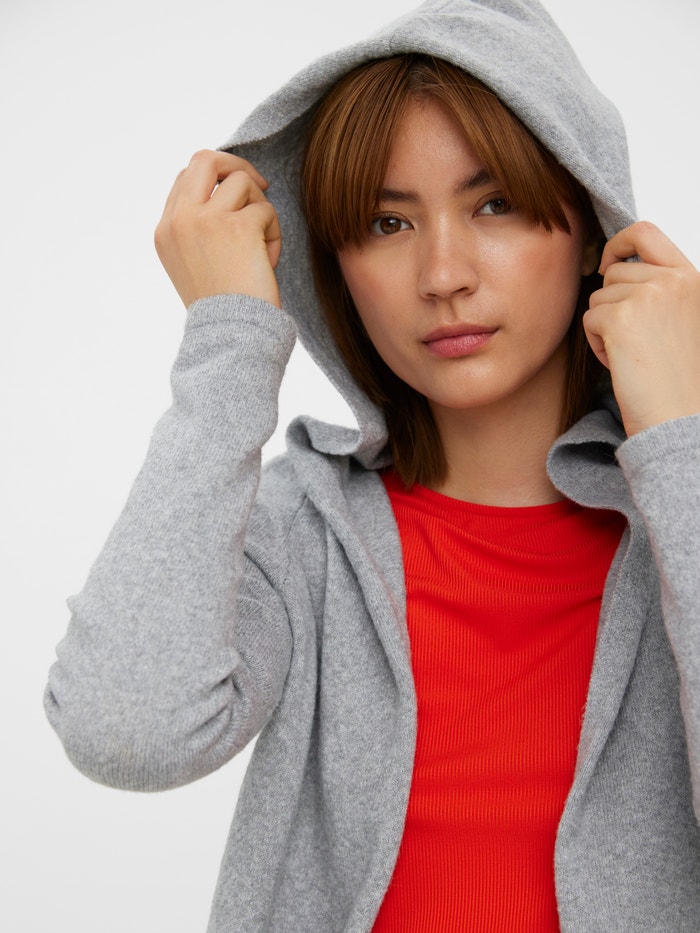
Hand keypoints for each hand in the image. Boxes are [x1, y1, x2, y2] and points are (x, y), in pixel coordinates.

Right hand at [154, 150, 281, 308]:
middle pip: (205, 159)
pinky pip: (266, 210)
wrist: (230, 335)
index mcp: (165, 230)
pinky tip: (269, 262)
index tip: (238, 195)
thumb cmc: (221, 308)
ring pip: (243, 183)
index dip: (216, 180)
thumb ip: (197, 228)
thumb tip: (226, 191)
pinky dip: (275, 235)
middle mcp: (180, 220)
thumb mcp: (192, 264)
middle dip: (237, 165)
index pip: (187, 178)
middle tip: (261, 185)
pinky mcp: (238, 227)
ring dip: (261, 211)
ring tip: (263, 247)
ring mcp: (206, 220)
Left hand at [583, 221, 699, 435]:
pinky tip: (621, 364)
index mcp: (691, 278)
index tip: (607, 263)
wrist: (679, 418)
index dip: (618, 242)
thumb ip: (658, 290)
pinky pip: (589, 320)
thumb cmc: (677, 380)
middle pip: (613, 271)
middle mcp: (673, 280)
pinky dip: (597, 345)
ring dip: (604, 328)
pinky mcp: (622, 319)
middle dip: (611, 304)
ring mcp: (649, 296)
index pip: (645, 231)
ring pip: (597, 298)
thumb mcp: (680, 320)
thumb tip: (612, 267)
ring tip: (631, 355)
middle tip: (632, 340)